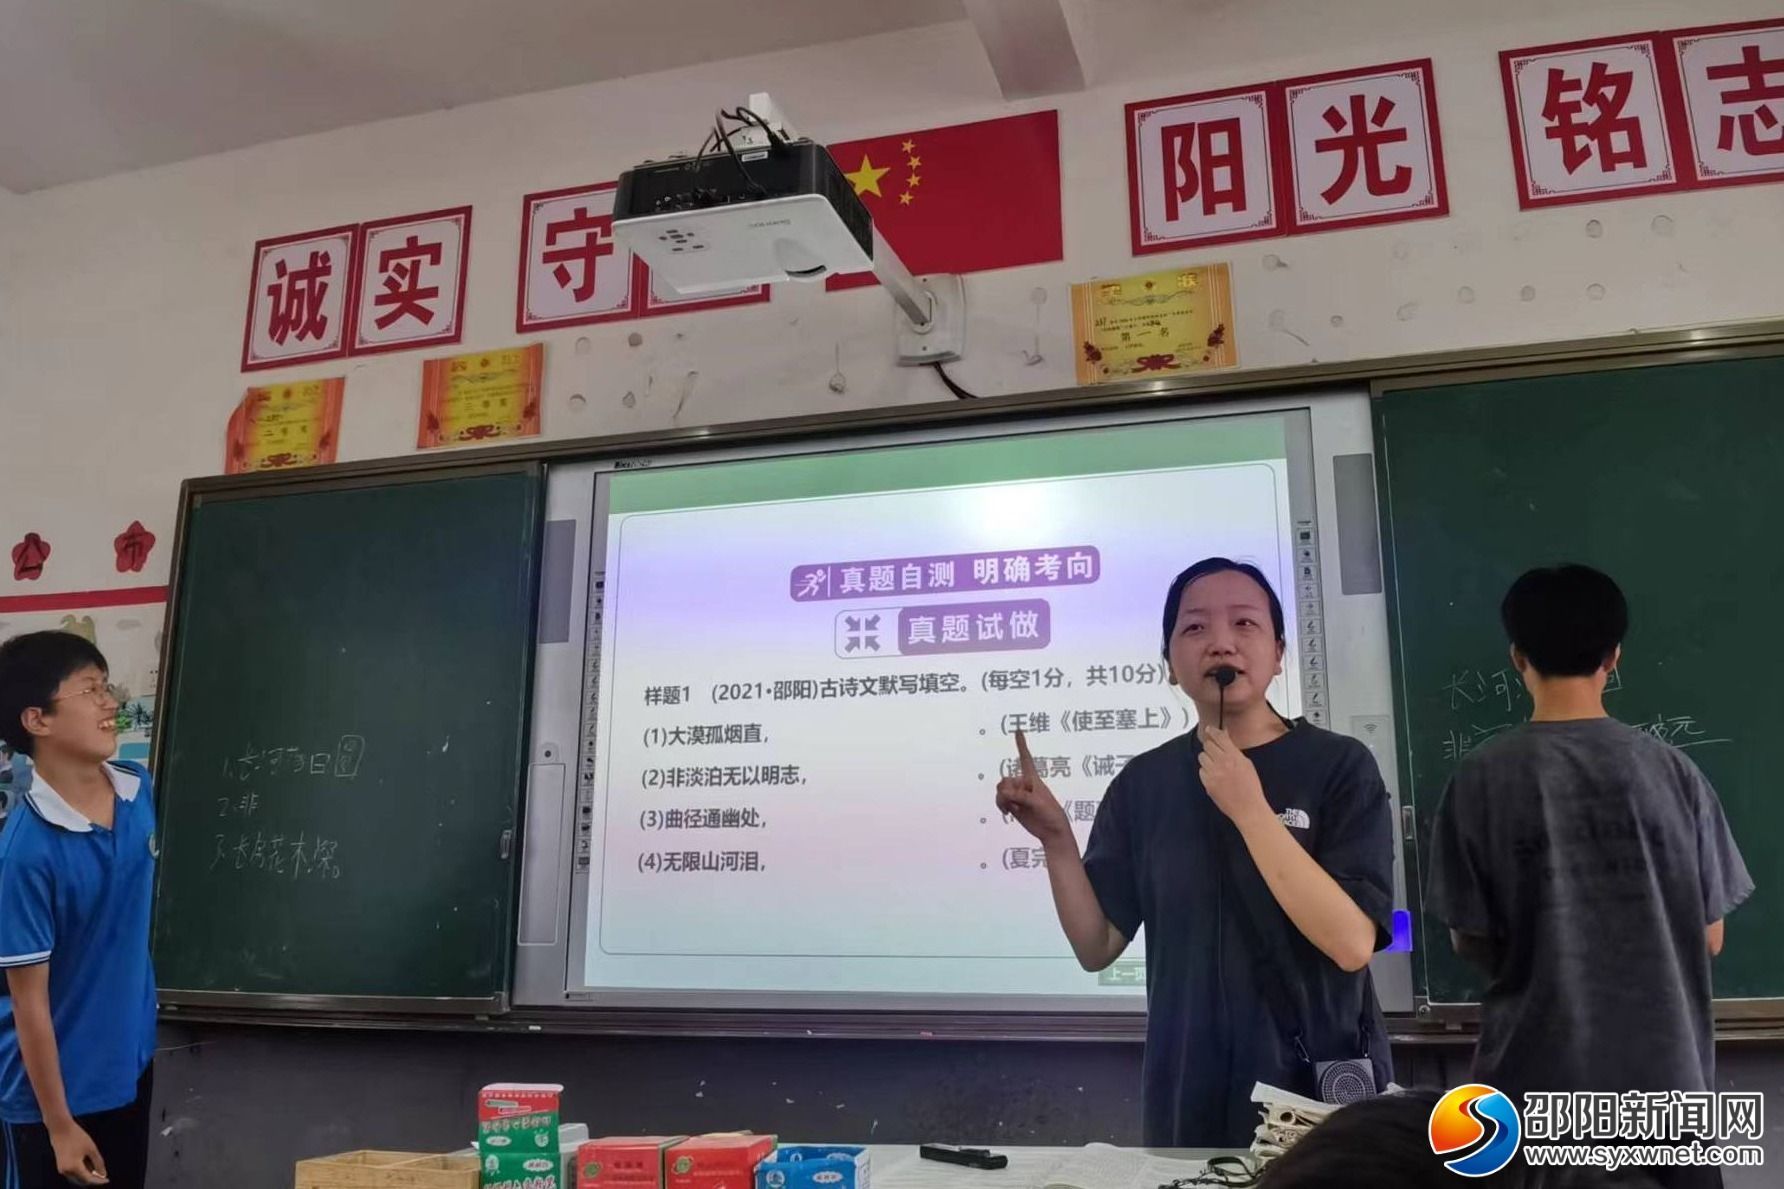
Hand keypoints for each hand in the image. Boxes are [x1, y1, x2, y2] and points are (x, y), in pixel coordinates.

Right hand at [49, 1121, 107, 1184]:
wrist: (60, 1129)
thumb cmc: (77, 1137)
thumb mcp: (91, 1149)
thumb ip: (98, 1163)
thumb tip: (103, 1174)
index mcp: (74, 1167)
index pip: (88, 1179)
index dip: (99, 1181)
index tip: (107, 1180)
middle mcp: (66, 1171)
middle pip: (82, 1181)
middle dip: (93, 1179)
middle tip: (103, 1175)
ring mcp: (62, 1169)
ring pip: (77, 1178)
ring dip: (87, 1176)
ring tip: (97, 1169)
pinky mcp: (61, 1166)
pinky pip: (73, 1173)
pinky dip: (81, 1172)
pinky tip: (89, 1166)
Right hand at [995, 730, 1071, 846]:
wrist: (1052, 832)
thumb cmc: (1051, 814)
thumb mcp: (1038, 803)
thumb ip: (1021, 796)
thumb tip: (1004, 794)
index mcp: (1033, 779)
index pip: (1026, 759)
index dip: (1021, 745)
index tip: (1018, 731)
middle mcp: (1024, 785)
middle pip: (1005, 780)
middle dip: (1006, 791)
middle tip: (1017, 803)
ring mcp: (1018, 795)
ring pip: (1000, 790)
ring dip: (1002, 799)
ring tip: (1011, 809)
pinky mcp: (1013, 806)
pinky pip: (1000, 800)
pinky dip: (1000, 805)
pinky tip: (1007, 813)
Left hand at [1197, 726, 1269, 824]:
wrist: (1248, 808)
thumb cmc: (1251, 788)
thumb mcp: (1247, 764)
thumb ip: (1234, 751)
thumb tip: (1226, 739)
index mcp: (1234, 756)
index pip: (1219, 737)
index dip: (1213, 731)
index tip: (1209, 729)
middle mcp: (1222, 763)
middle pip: (1207, 745)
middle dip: (1210, 746)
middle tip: (1214, 750)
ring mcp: (1213, 773)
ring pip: (1202, 757)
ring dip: (1207, 758)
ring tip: (1215, 765)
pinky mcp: (1207, 783)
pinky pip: (1201, 771)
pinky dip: (1206, 772)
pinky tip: (1215, 776)